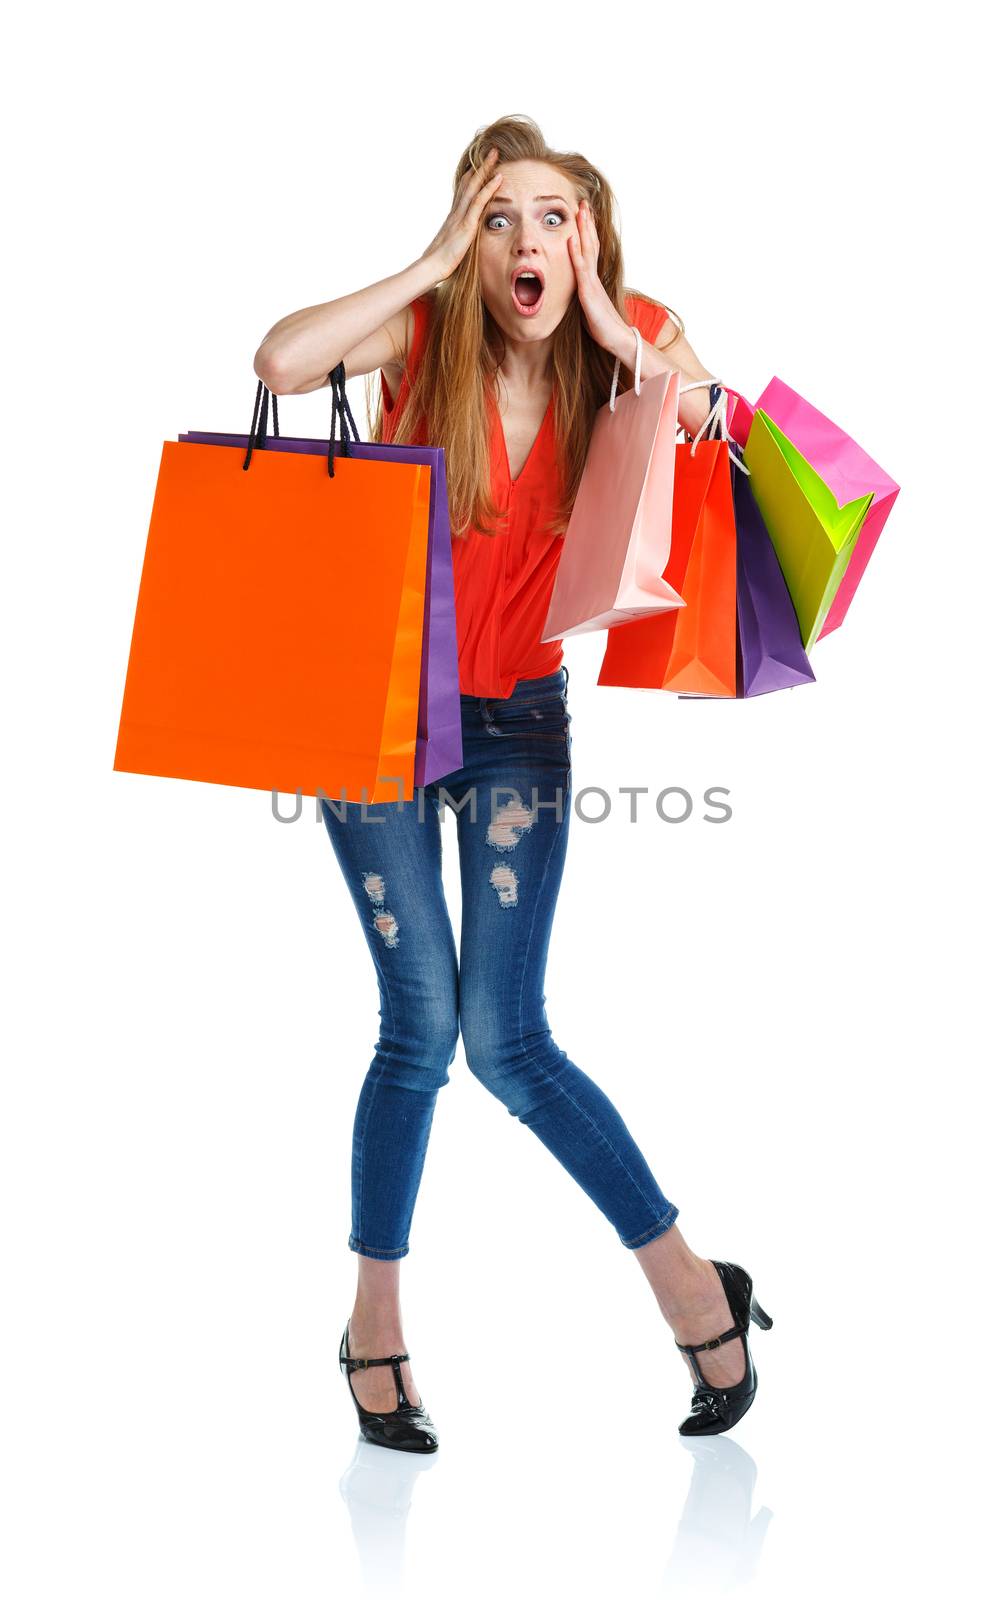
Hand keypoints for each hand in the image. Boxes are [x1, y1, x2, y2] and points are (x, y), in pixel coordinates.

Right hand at [420, 147, 503, 280]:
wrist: (432, 267)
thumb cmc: (440, 262)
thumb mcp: (452, 246)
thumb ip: (458, 239)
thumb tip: (461, 241)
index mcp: (453, 216)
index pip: (463, 190)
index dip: (472, 176)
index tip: (480, 164)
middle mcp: (456, 211)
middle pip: (469, 182)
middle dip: (480, 165)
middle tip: (490, 151)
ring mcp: (461, 215)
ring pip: (474, 185)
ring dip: (485, 168)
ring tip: (495, 153)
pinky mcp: (467, 224)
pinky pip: (479, 201)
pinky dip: (489, 187)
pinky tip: (498, 177)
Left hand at [567, 199, 629, 354]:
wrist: (618, 340)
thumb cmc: (604, 328)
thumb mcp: (590, 309)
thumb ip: (585, 297)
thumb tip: (580, 294)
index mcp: (593, 280)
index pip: (591, 251)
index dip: (587, 232)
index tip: (584, 216)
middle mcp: (594, 277)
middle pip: (591, 244)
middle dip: (586, 223)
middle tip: (583, 203)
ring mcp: (592, 283)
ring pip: (588, 250)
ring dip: (583, 229)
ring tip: (580, 210)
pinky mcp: (588, 293)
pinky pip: (581, 269)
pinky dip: (576, 252)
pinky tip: (572, 238)